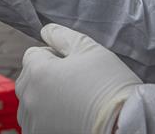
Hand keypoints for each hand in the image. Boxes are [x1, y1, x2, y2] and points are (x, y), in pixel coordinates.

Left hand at [16, 24, 140, 133]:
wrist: (125, 126)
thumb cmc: (110, 87)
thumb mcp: (90, 50)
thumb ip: (62, 35)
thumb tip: (46, 31)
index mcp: (37, 71)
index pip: (33, 54)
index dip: (54, 56)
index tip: (74, 65)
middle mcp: (29, 97)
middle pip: (29, 77)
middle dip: (46, 76)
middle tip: (75, 83)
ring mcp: (32, 120)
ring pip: (31, 101)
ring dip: (44, 98)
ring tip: (74, 102)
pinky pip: (35, 122)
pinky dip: (46, 118)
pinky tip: (69, 117)